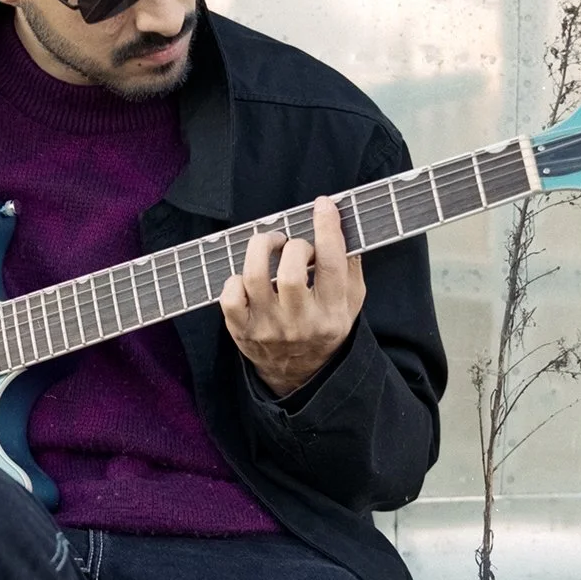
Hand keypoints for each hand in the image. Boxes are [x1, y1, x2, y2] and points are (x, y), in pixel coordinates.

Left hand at [218, 195, 365, 399]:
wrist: (301, 374)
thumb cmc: (325, 327)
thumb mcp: (351, 302)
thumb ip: (350, 266)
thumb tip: (342, 224)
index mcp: (332, 314)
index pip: (331, 266)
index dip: (327, 229)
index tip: (324, 205)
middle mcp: (300, 323)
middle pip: (291, 274)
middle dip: (293, 246)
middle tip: (293, 243)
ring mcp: (268, 329)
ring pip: (255, 279)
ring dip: (260, 249)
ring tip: (268, 243)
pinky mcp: (242, 331)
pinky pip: (229, 297)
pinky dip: (235, 279)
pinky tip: (248, 276)